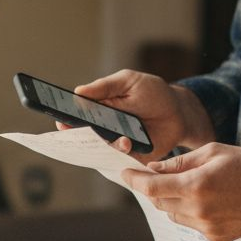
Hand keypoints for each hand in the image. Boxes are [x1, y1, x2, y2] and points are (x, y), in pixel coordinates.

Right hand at [55, 69, 214, 160]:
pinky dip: (121, 153)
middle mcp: (105, 128)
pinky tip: (128, 143)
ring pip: (102, 148)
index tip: (60, 120)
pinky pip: (119, 159)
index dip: (66, 118)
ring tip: (121, 138)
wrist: (180, 112)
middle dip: (80, 136)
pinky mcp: (131, 156)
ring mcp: (117, 143)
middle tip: (82, 132)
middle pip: (85, 135)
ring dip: (107, 144)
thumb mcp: (128, 81)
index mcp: (99, 108)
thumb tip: (78, 91)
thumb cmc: (153, 93)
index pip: (77, 115)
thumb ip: (104, 87)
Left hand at [123, 144, 240, 240]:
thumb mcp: (213, 152)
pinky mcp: (215, 238)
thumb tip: (153, 169)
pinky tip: (211, 200)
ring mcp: (207, 227)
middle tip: (161, 175)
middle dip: (156, 188)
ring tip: (195, 186)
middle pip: (159, 202)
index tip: (125, 174)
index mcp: (196, 186)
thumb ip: (179, 162)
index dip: (134, 180)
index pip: (151, 187)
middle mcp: (198, 210)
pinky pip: (191, 224)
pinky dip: (191, 212)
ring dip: (174, 201)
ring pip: (173, 215)